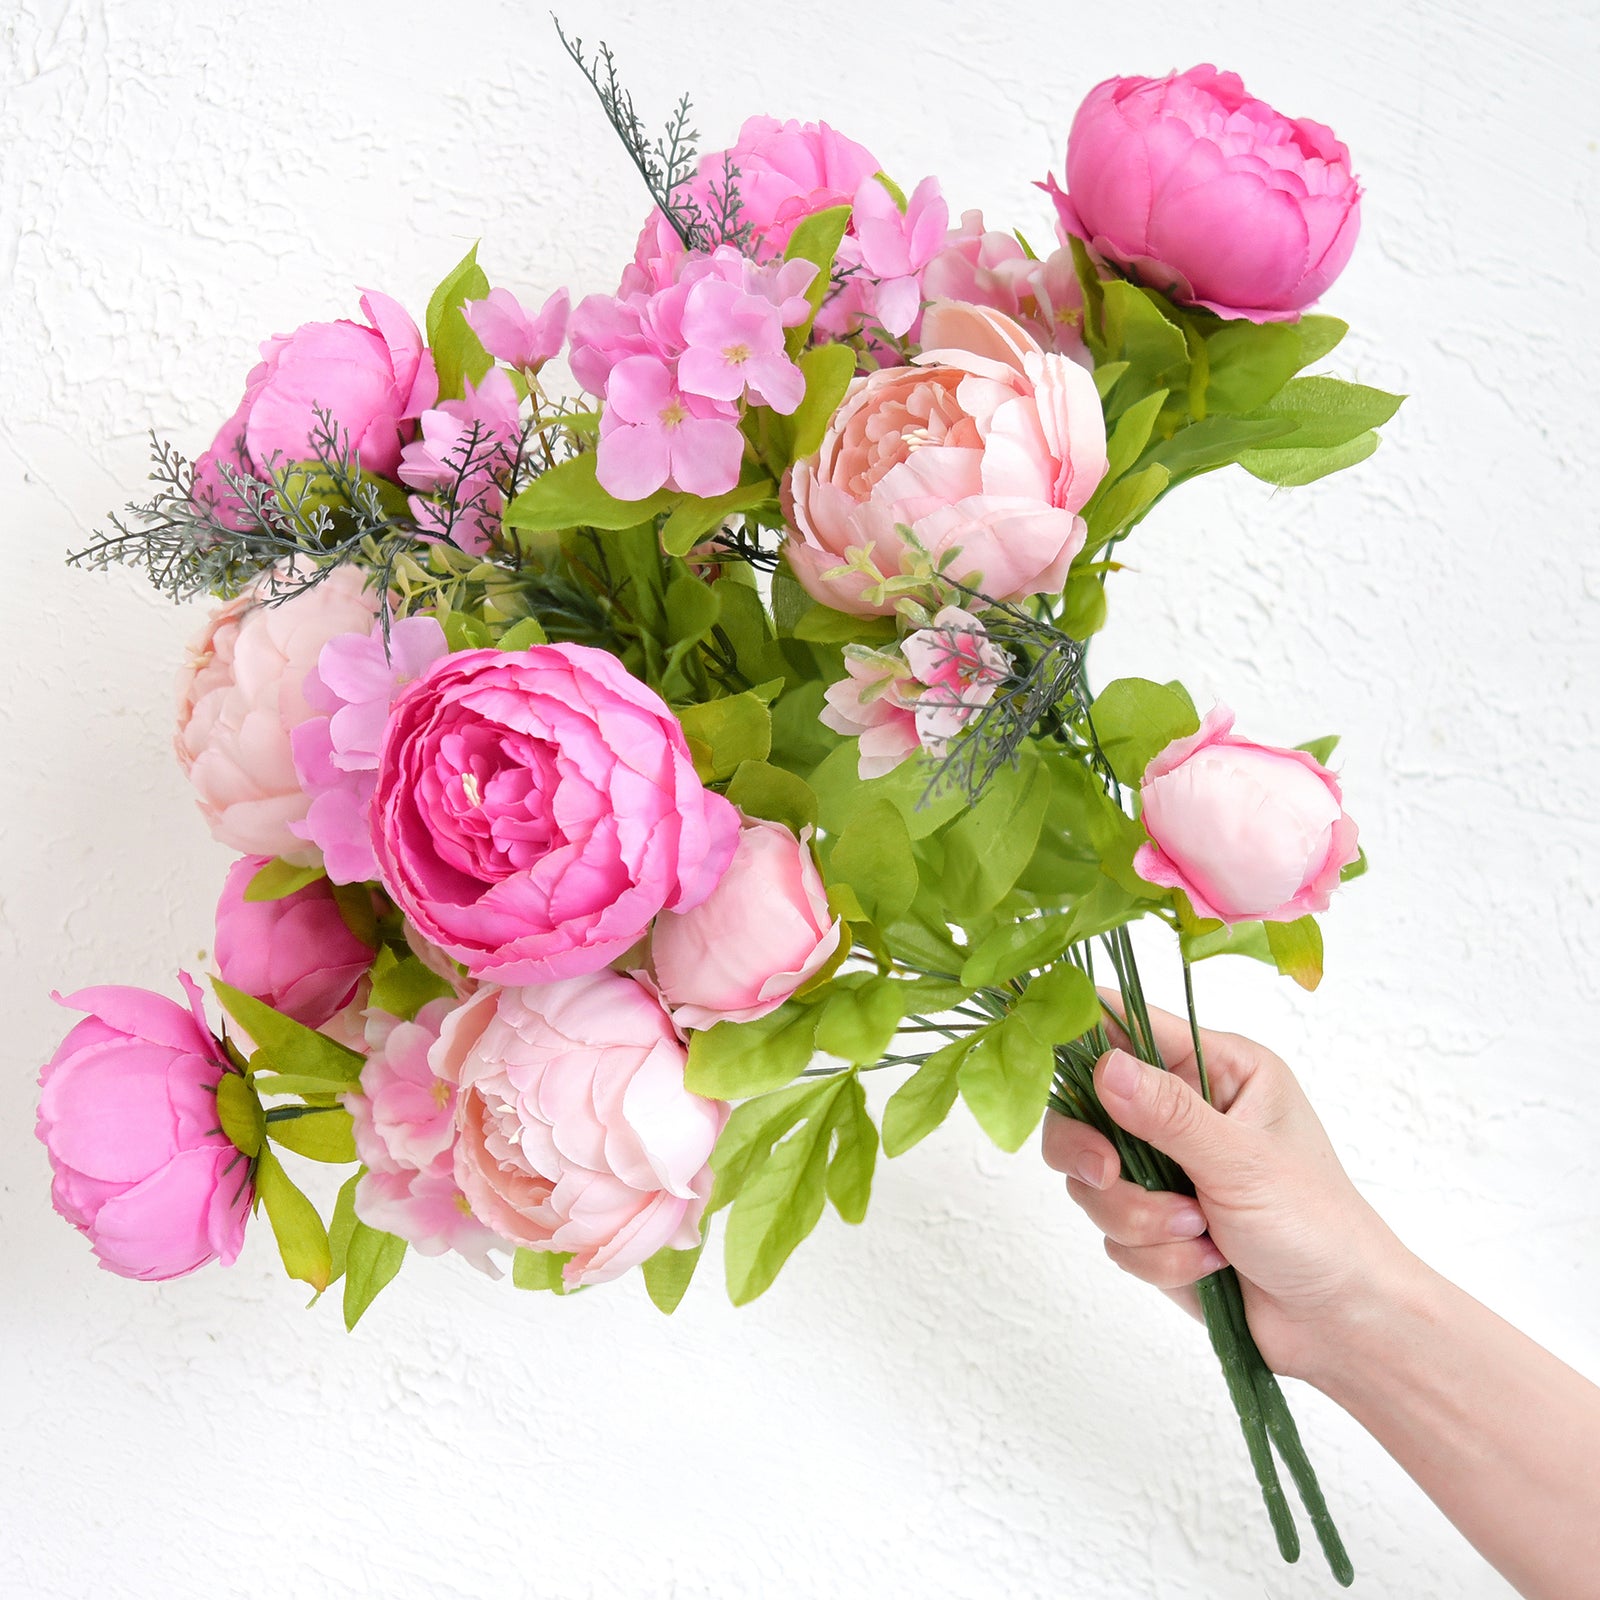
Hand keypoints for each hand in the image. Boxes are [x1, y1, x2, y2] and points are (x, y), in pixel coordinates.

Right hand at [1040, 999, 1415, 1384]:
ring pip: (1092, 1179)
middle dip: (1094, 1154)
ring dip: (1139, 1217)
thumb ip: (1168, 1114)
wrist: (1340, 1326)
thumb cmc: (1318, 1227)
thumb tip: (1104, 1066)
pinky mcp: (1152, 1224)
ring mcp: (1164, 1169)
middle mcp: (1184, 1110)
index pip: (1129, 1025)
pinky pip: (1111, 1231)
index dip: (1079, 1035)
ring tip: (1200, 1235)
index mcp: (1218, 1068)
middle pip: (1084, 1108)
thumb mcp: (1243, 1161)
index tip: (1041, 1056)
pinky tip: (1207, 1265)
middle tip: (1110, 1174)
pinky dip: (1154, 1255)